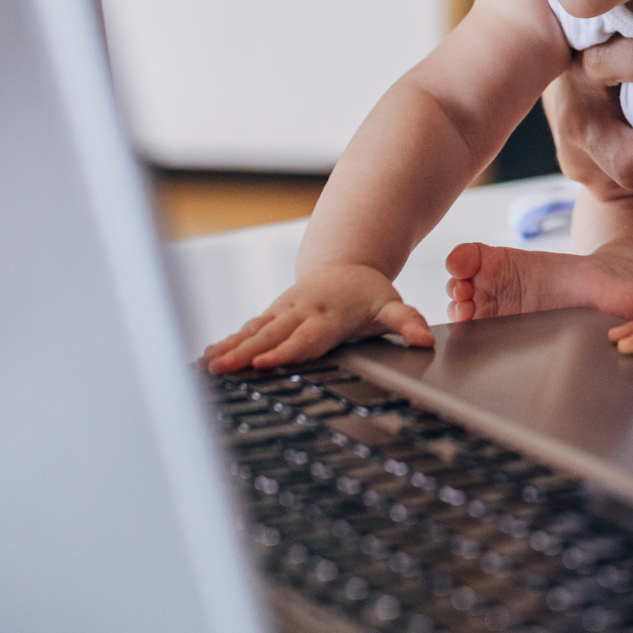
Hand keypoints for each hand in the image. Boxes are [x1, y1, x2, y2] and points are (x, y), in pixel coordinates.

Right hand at [203, 263, 434, 373]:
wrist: (346, 263)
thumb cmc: (369, 294)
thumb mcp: (391, 305)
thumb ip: (406, 322)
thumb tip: (425, 341)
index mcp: (329, 315)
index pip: (306, 338)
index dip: (285, 351)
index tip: (264, 362)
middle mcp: (302, 312)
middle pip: (272, 336)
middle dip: (246, 353)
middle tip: (223, 369)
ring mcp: (284, 312)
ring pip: (255, 330)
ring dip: (231, 347)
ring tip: (208, 365)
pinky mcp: (272, 313)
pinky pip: (248, 328)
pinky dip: (228, 341)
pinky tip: (207, 358)